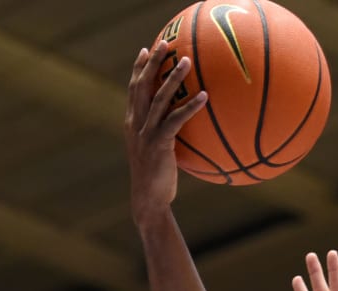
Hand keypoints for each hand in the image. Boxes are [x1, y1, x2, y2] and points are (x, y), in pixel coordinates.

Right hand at [125, 42, 206, 226]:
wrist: (148, 200)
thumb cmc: (157, 181)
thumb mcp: (157, 155)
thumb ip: (164, 139)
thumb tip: (183, 134)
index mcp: (132, 123)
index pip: (134, 89)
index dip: (138, 68)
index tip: (145, 50)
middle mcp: (136, 124)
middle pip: (142, 85)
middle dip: (152, 62)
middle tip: (165, 43)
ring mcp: (146, 133)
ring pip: (158, 97)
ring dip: (172, 77)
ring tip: (186, 61)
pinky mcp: (159, 144)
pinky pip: (176, 120)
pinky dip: (190, 107)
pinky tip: (204, 97)